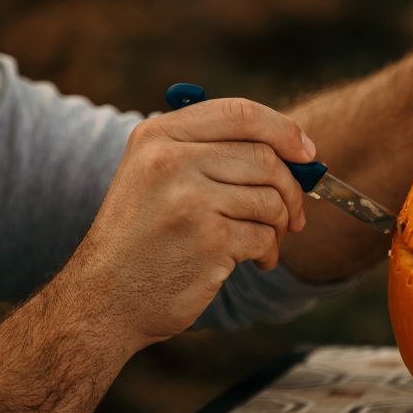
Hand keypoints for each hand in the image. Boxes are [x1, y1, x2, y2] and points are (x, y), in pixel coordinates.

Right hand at [63, 98, 313, 347]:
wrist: (105, 299)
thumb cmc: (140, 240)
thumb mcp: (155, 177)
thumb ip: (208, 152)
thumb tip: (293, 147)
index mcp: (158, 136)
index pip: (241, 113)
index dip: (284, 130)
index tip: (307, 152)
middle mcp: (171, 160)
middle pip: (264, 157)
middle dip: (291, 188)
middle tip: (292, 214)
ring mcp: (190, 200)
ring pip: (270, 199)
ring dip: (278, 226)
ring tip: (263, 243)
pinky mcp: (209, 240)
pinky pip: (264, 236)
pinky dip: (267, 252)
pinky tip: (252, 262)